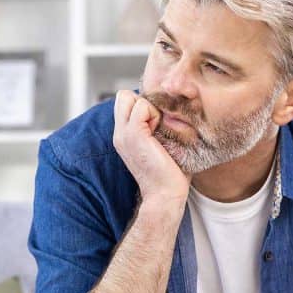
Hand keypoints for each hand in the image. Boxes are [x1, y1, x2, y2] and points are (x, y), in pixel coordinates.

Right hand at [112, 90, 189, 207]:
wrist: (165, 196)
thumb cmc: (170, 174)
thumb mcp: (159, 146)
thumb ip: (157, 128)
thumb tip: (172, 113)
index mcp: (124, 136)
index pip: (124, 102)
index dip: (142, 105)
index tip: (156, 123)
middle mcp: (119, 134)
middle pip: (122, 96)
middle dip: (142, 102)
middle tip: (156, 122)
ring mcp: (123, 134)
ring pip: (129, 97)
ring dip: (149, 107)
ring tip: (158, 128)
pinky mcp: (133, 134)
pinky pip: (141, 106)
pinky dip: (153, 113)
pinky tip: (159, 131)